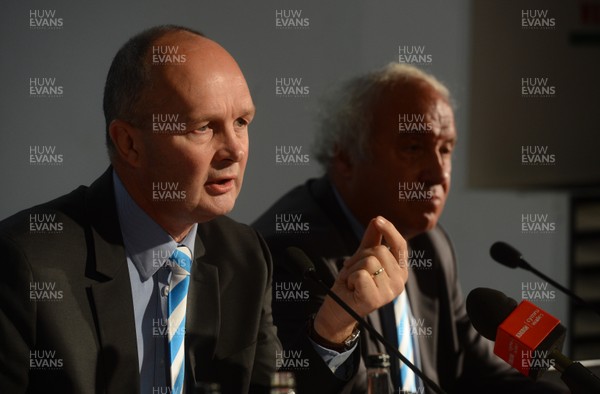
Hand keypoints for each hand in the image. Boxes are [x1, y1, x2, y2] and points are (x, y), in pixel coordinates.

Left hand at [313, 216, 407, 343]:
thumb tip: (377, 219)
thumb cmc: (351, 283)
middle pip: (379, 250)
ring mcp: (390, 292)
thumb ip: (371, 240)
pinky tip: (351, 288)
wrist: (337, 308)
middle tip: (354, 272)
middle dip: (360, 257)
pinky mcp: (376, 299)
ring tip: (352, 281)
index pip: (400, 245)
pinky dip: (349, 278)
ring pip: (369, 261)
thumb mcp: (361, 258)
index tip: (378, 219)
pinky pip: (360, 274)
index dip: (390, 230)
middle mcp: (400, 281)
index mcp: (399, 271)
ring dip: (353, 269)